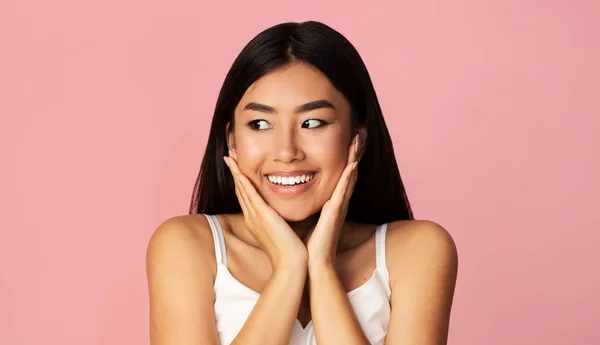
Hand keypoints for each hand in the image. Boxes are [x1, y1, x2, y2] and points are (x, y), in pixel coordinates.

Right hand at [224, 156, 307, 269]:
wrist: (291, 264)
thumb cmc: (290, 251)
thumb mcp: (284, 230)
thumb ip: (283, 219)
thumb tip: (288, 212)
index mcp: (256, 220)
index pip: (246, 196)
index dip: (241, 180)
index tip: (238, 166)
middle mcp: (252, 217)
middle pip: (240, 189)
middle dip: (234, 171)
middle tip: (229, 156)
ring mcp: (255, 216)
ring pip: (242, 189)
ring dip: (235, 171)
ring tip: (229, 156)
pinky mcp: (262, 215)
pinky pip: (250, 195)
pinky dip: (243, 182)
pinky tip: (239, 171)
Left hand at [306, 134, 360, 265]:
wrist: (310, 265)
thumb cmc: (306, 246)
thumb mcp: (305, 220)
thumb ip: (303, 207)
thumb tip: (290, 196)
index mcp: (330, 204)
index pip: (338, 177)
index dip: (343, 160)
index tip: (346, 143)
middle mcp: (337, 203)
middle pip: (348, 173)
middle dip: (353, 153)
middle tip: (358, 134)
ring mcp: (338, 207)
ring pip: (349, 177)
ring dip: (354, 158)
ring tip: (359, 140)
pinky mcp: (335, 212)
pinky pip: (344, 191)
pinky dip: (349, 176)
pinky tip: (352, 163)